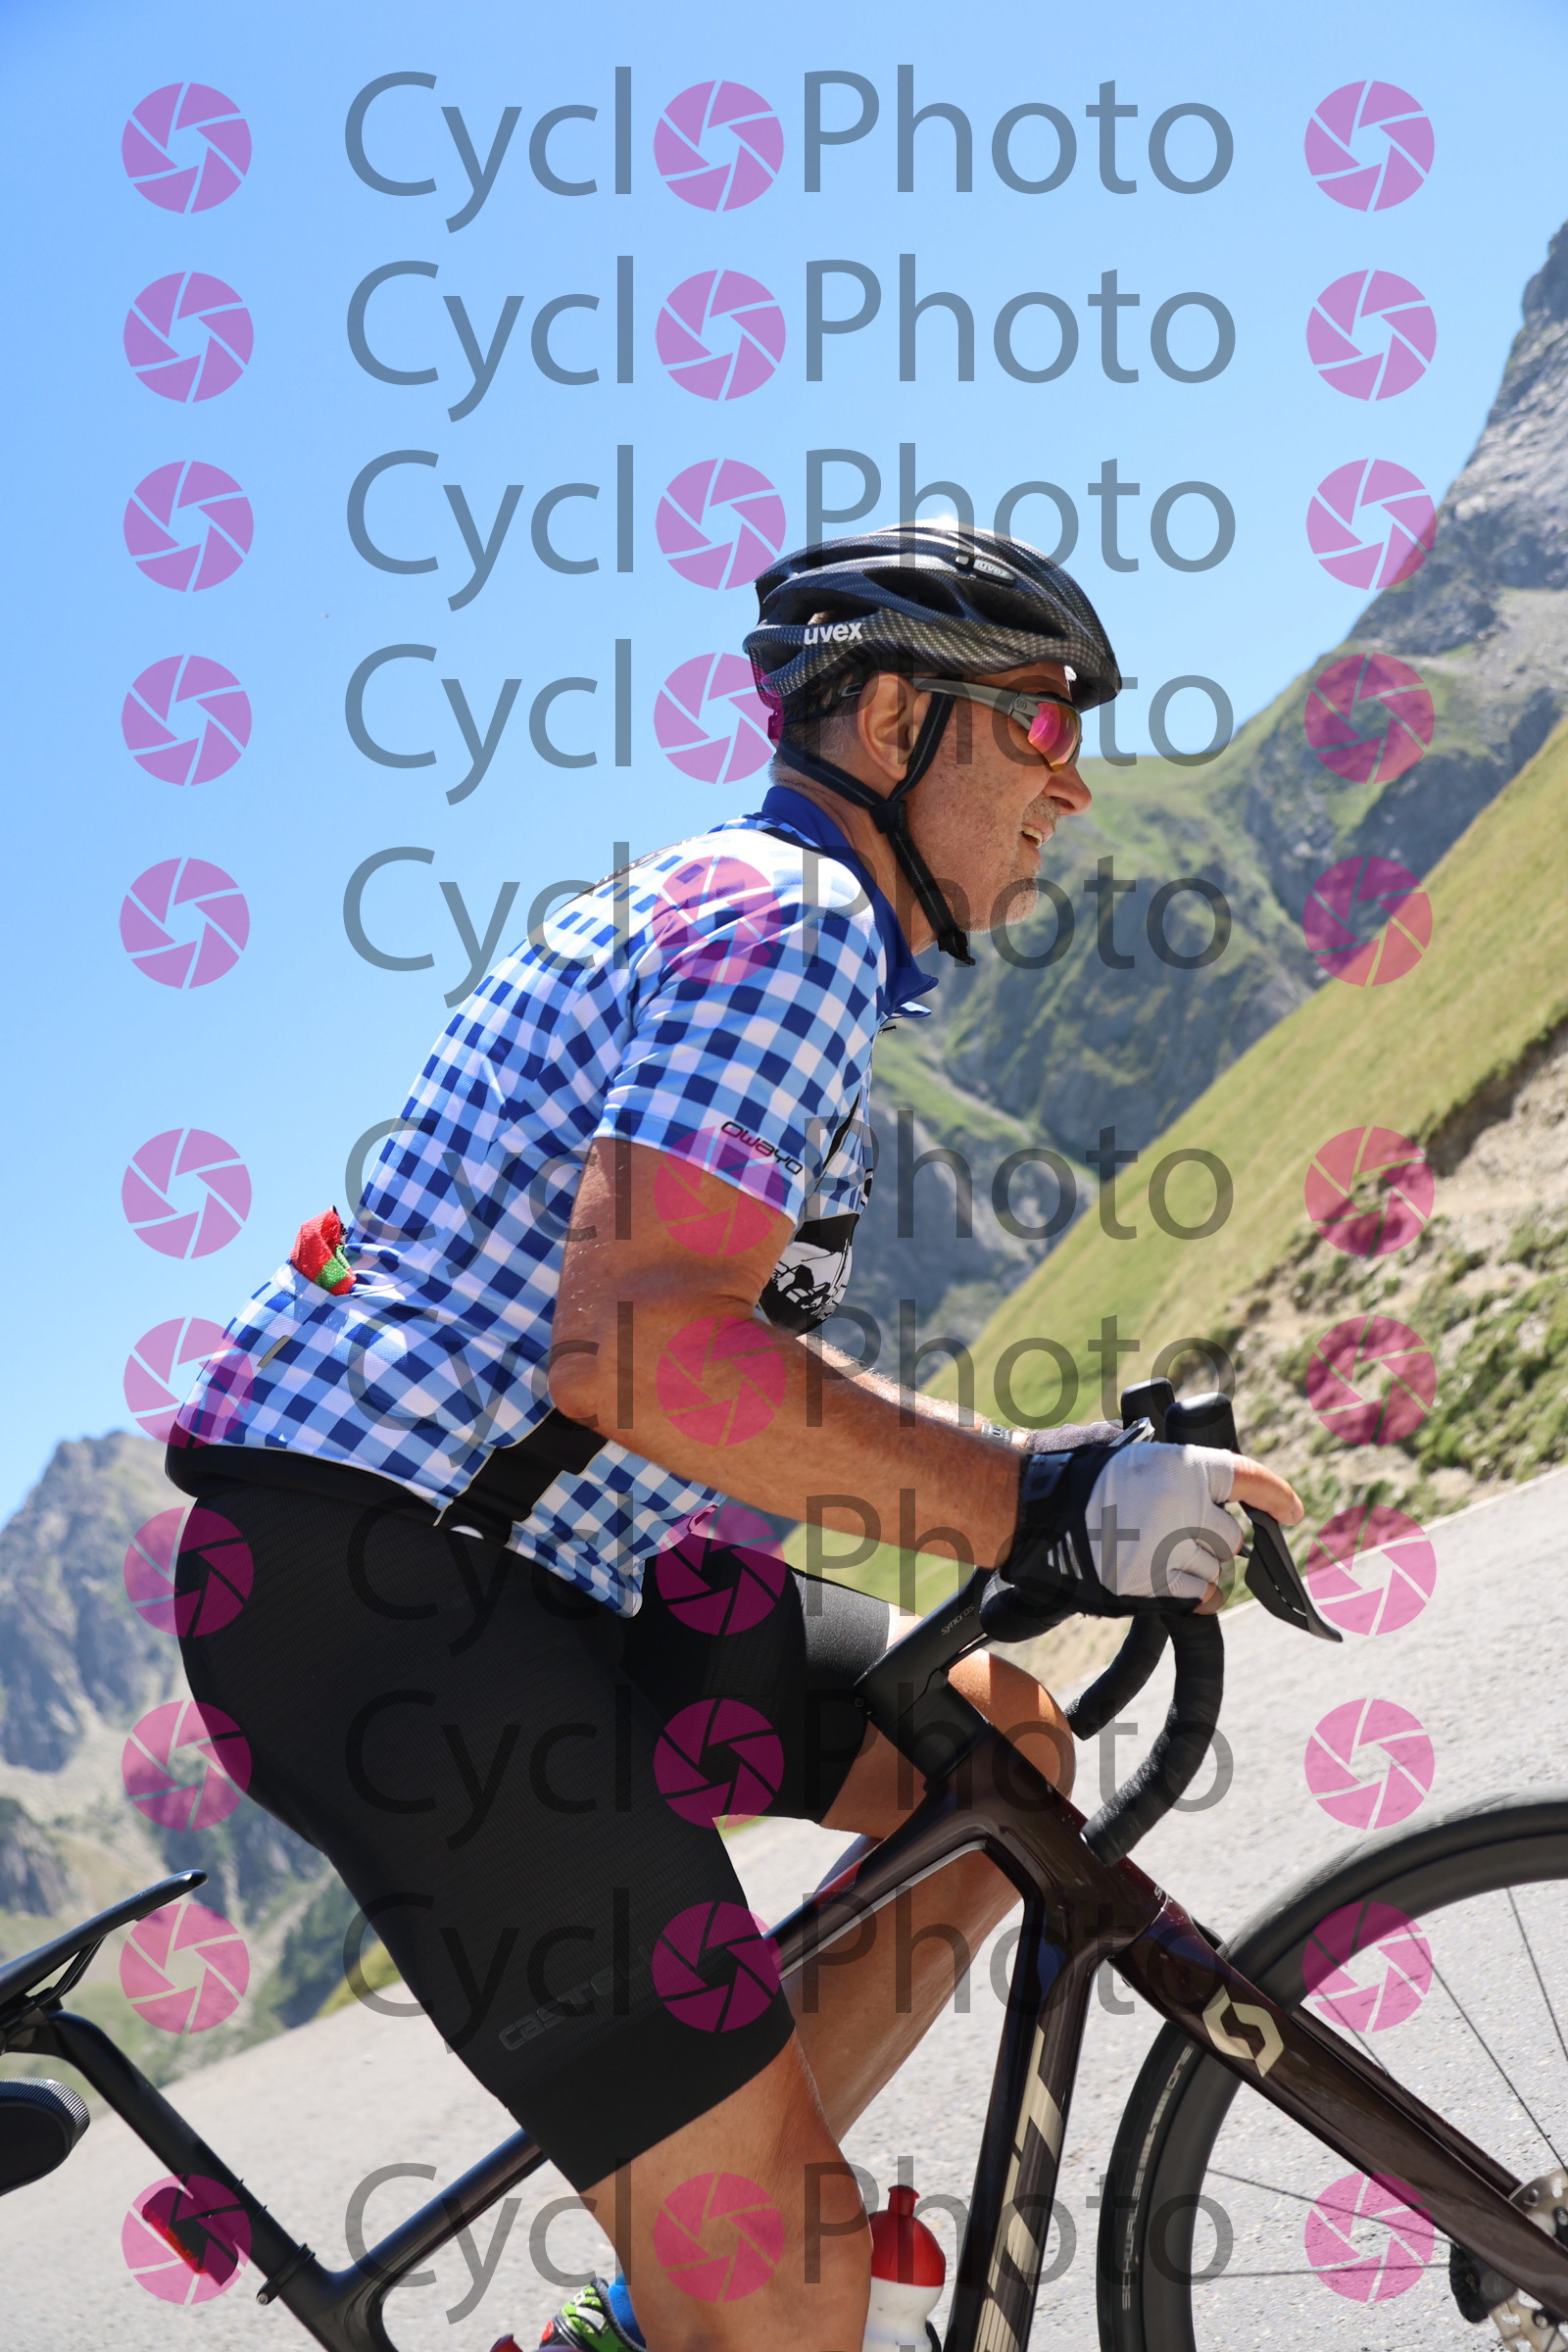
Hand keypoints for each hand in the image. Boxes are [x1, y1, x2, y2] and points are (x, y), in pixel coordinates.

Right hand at [1086, 1443, 1300, 1612]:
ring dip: (1199, 1565)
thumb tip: (1217, 1492)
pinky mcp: (1150, 1584)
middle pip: (1230, 1537)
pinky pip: (1198, 1596)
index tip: (1292, 1511)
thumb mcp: (1132, 1452)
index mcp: (1182, 1467)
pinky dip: (1194, 1593)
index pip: (1247, 1480)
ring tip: (1164, 1552)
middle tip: (1184, 1531)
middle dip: (1215, 1538)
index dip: (1276, 1496)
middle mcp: (1182, 1508)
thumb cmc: (1080, 1475)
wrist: (1032, 1508)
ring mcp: (1167, 1550)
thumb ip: (1177, 1471)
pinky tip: (1176, 1581)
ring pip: (1215, 1569)